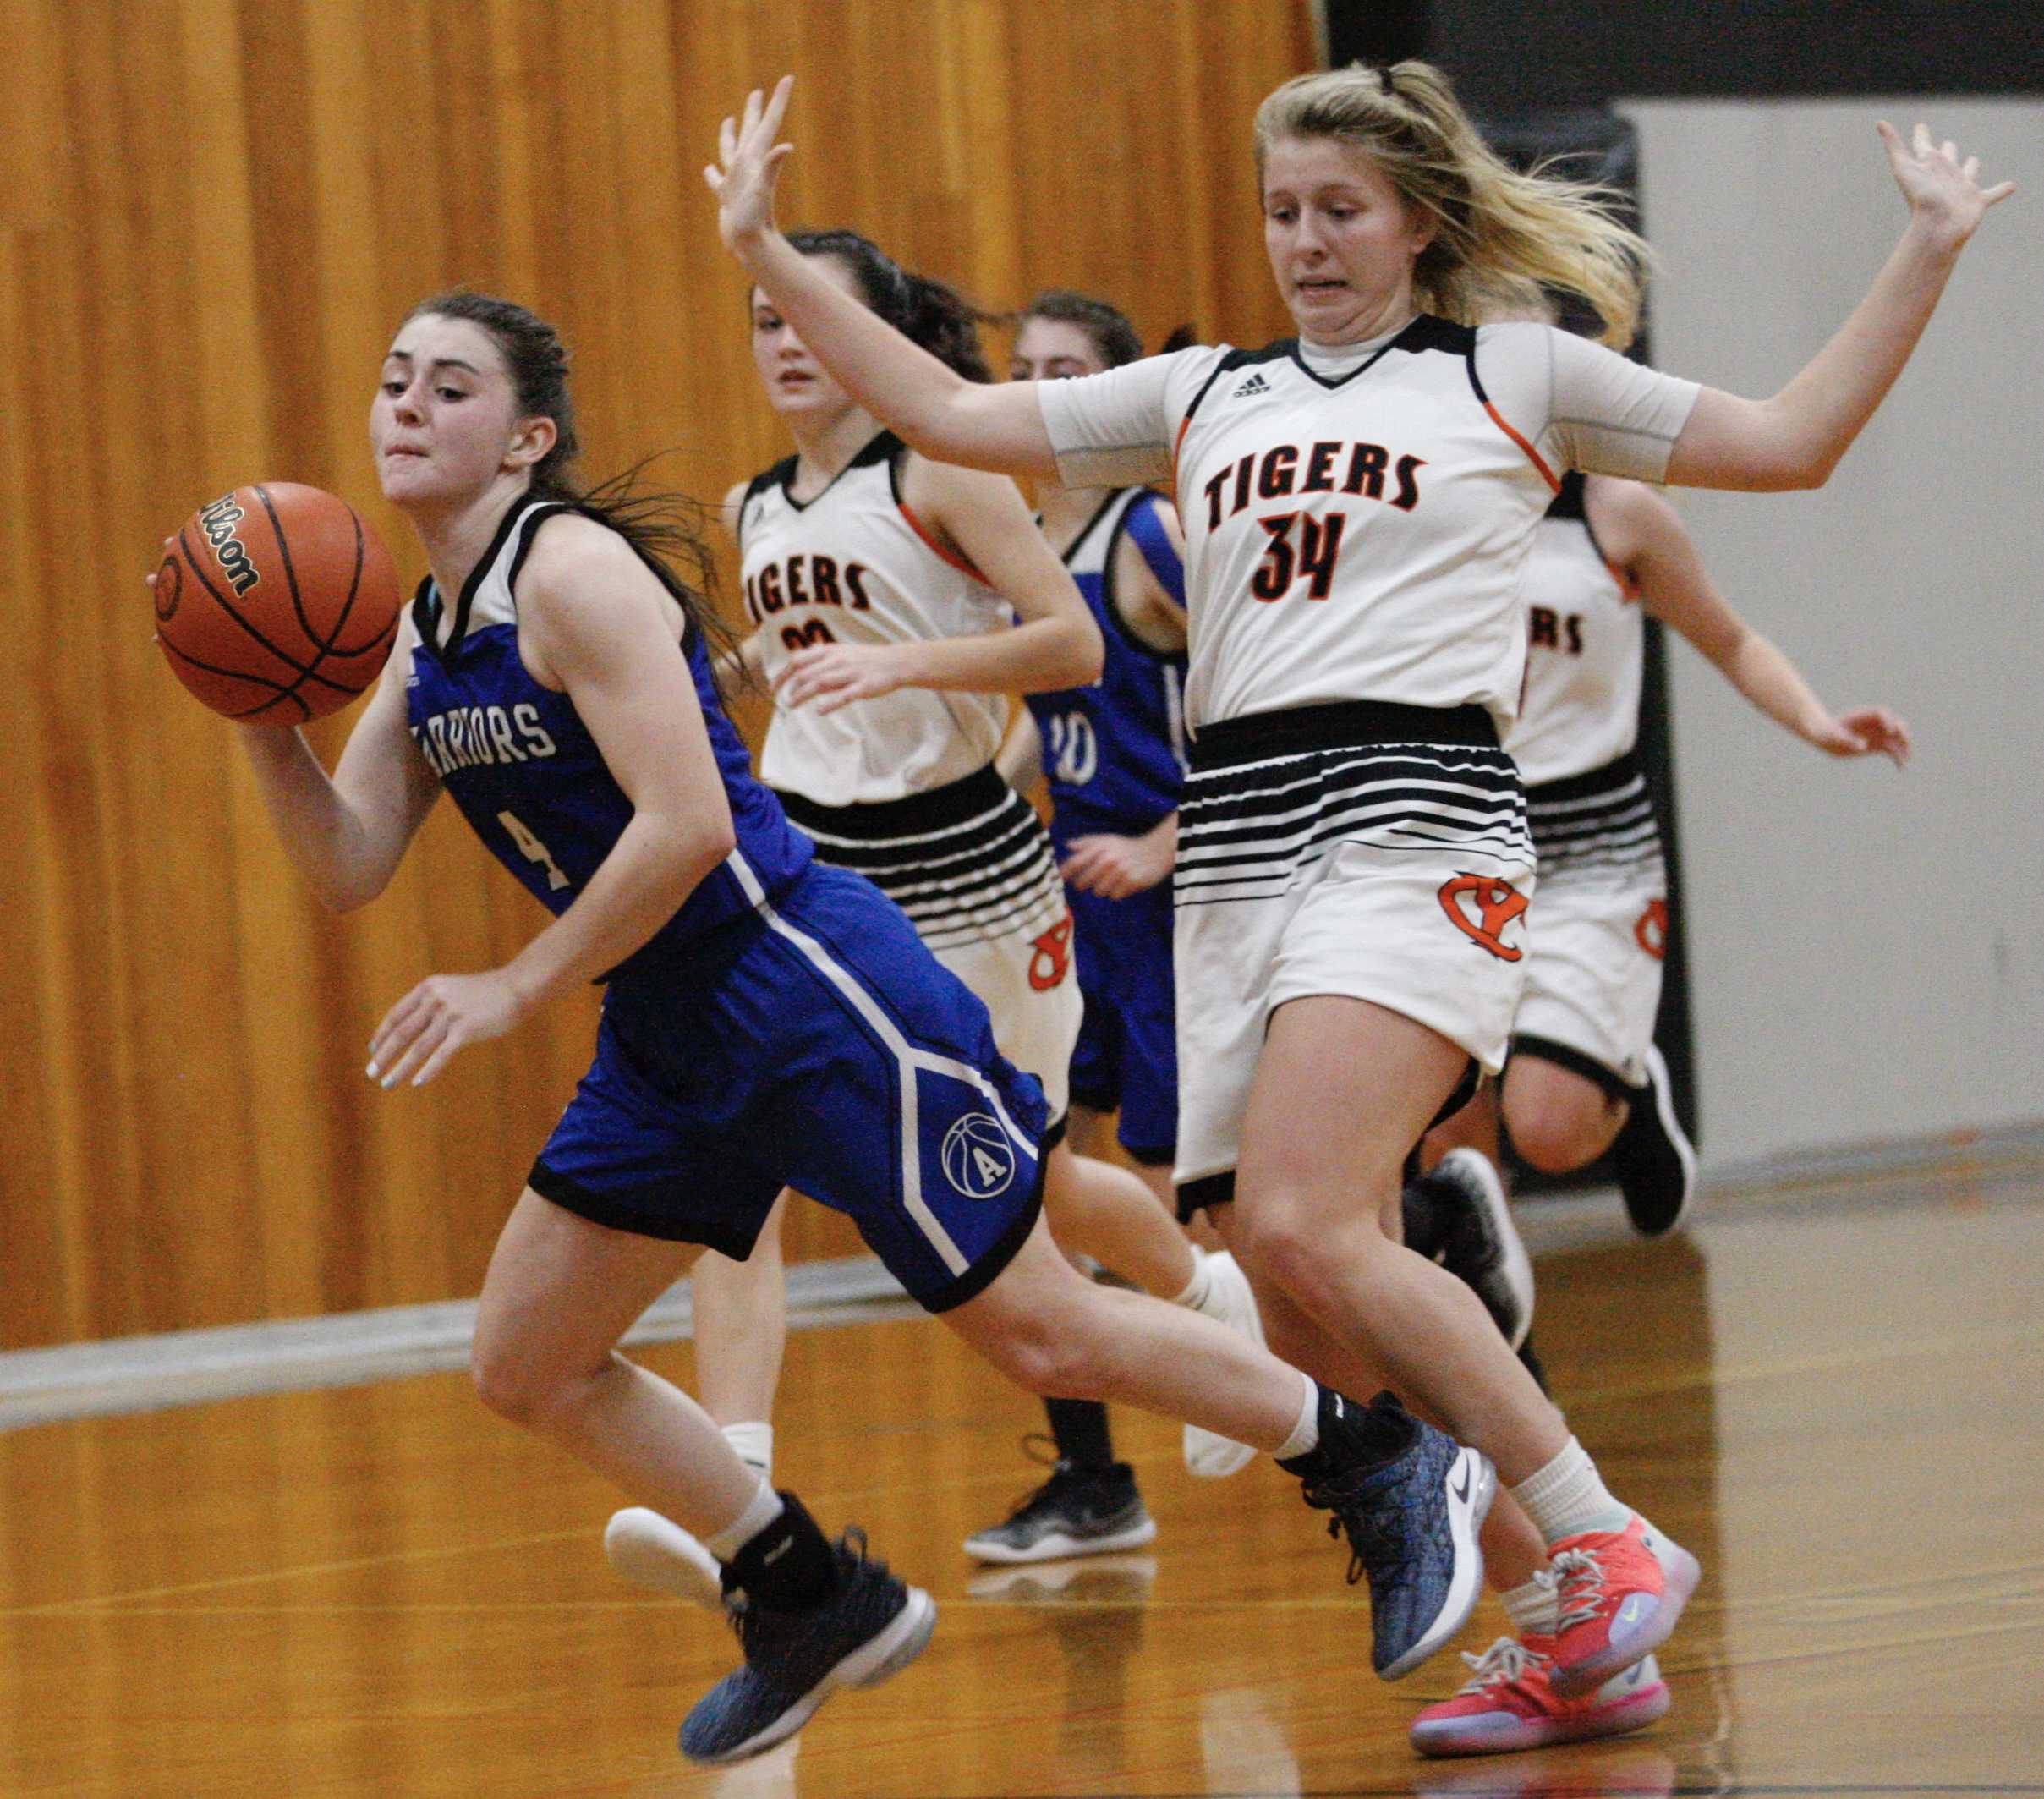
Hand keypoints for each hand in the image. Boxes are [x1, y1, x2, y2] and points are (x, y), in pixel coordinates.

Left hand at [366, 970, 527, 1088]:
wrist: (517, 987)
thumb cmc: (487, 992)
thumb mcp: (453, 990)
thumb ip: (433, 1004)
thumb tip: (415, 1030)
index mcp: (428, 988)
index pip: (396, 1015)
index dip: (381, 1035)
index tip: (372, 1051)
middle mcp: (435, 999)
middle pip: (401, 1033)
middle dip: (383, 1056)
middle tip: (371, 1073)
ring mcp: (450, 1014)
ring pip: (418, 1047)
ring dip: (400, 1068)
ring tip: (387, 1083)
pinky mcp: (466, 1029)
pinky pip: (442, 1054)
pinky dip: (428, 1070)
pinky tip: (418, 1082)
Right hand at [704, 76, 794, 253]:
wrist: (748, 246)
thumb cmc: (755, 220)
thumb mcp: (761, 191)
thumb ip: (772, 166)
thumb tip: (785, 146)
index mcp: (756, 159)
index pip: (769, 123)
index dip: (778, 100)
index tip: (788, 78)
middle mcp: (748, 167)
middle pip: (751, 131)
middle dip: (754, 111)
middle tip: (758, 92)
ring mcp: (737, 181)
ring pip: (730, 149)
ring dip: (730, 134)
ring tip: (728, 119)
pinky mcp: (727, 197)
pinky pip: (717, 179)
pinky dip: (713, 173)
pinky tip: (709, 171)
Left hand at [771, 641, 916, 712]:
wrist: (897, 662)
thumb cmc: (866, 660)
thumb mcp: (841, 653)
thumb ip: (821, 661)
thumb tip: (798, 671)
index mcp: (830, 651)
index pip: (798, 660)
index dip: (782, 673)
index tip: (773, 687)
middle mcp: (837, 660)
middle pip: (805, 672)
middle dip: (788, 686)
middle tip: (781, 700)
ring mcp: (850, 673)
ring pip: (820, 683)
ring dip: (802, 694)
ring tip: (790, 705)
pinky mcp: (863, 687)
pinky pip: (844, 695)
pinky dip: (830, 703)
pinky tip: (819, 711)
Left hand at [1061, 831, 1171, 899]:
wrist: (1156, 851)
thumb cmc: (1127, 846)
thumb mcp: (1108, 839)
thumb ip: (1086, 842)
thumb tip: (1068, 845)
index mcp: (1101, 847)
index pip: (1076, 862)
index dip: (1065, 873)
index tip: (1060, 879)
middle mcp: (1109, 858)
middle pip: (1083, 882)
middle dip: (1084, 884)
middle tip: (1090, 881)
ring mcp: (1121, 871)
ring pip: (1098, 892)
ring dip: (1102, 889)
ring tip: (1111, 880)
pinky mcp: (1132, 882)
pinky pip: (1114, 896)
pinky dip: (1117, 892)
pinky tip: (1124, 884)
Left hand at [1807, 704, 1910, 766]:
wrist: (1825, 738)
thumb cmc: (1827, 734)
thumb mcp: (1833, 737)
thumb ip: (1848, 740)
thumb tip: (1863, 746)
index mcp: (1863, 716)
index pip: (1881, 713)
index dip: (1888, 721)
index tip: (1889, 731)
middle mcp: (1874, 723)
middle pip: (1894, 723)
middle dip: (1901, 731)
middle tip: (1905, 740)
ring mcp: (1877, 734)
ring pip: (1896, 739)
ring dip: (1904, 747)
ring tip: (1907, 757)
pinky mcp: (1877, 746)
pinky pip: (1892, 750)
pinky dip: (1898, 758)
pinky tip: (1901, 768)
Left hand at [1879, 120, 2015, 247]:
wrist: (1936, 227)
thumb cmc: (1920, 198)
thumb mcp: (1904, 167)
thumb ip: (1894, 145)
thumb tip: (1879, 122)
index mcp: (1929, 166)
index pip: (1923, 145)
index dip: (1921, 135)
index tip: (1920, 128)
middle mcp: (1945, 175)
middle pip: (1948, 156)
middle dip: (1948, 150)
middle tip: (1947, 146)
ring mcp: (1962, 187)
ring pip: (1970, 172)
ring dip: (1972, 167)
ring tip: (1974, 163)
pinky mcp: (1978, 201)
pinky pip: (1994, 193)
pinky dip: (2002, 190)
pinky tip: (2011, 186)